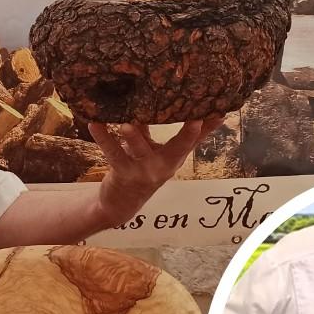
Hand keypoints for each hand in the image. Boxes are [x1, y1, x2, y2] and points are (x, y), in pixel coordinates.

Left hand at [89, 116, 224, 226]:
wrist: (121, 202)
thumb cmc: (147, 168)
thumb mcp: (168, 153)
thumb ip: (184, 134)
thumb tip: (212, 112)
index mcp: (175, 157)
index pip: (194, 141)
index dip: (205, 128)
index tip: (219, 112)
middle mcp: (162, 165)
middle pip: (178, 149)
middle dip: (187, 135)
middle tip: (194, 119)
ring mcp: (142, 170)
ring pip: (140, 150)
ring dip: (134, 136)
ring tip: (127, 123)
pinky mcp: (121, 171)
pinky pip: (112, 152)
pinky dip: (103, 137)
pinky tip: (94, 123)